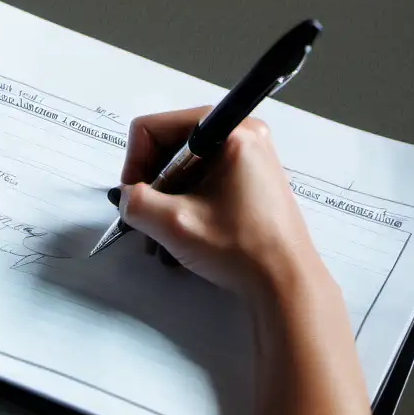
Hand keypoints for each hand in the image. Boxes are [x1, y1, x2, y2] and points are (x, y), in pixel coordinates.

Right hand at [115, 107, 325, 302]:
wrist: (288, 287)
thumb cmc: (240, 249)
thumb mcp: (174, 224)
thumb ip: (135, 202)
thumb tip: (125, 196)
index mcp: (230, 131)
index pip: (155, 127)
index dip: (135, 162)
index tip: (134, 198)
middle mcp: (243, 134)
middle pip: (169, 144)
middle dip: (152, 185)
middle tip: (148, 220)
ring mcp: (249, 156)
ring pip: (183, 165)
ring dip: (166, 199)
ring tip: (162, 237)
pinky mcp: (251, 178)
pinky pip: (203, 178)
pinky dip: (186, 202)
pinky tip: (183, 235)